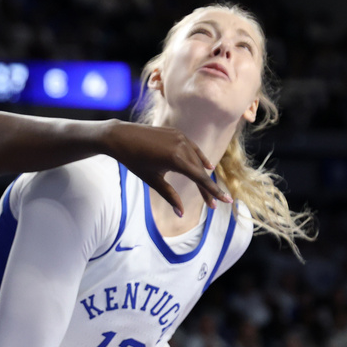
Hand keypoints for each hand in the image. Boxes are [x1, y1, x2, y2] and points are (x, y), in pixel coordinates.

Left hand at [110, 124, 230, 214]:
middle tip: (212, 205)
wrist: (121, 137)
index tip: (226, 201)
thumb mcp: (152, 180)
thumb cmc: (134, 160)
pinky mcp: (177, 133)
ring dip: (203, 174)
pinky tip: (207, 166)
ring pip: (197, 159)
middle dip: (206, 188)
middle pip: (200, 171)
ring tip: (209, 190)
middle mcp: (182, 146)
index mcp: (177, 159)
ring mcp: (181, 137)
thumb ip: (169, 196)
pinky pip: (193, 148)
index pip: (200, 178)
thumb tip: (180, 213)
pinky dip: (199, 157)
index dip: (213, 191)